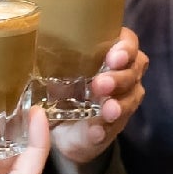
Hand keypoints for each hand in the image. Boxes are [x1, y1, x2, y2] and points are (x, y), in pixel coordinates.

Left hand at [49, 28, 148, 166]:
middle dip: (119, 77)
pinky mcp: (112, 128)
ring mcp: (122, 102)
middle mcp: (123, 75)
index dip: (126, 47)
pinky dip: (105, 129)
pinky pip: (114, 128)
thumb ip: (54, 60)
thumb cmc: (60, 88)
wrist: (57, 127)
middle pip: (134, 70)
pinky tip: (96, 131)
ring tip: (107, 110)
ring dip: (119, 104)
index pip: (128, 42)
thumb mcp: (55, 70)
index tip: (113, 57)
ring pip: (131, 99)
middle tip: (101, 84)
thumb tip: (38, 49)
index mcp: (110, 54)